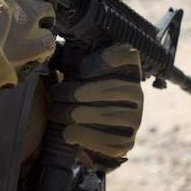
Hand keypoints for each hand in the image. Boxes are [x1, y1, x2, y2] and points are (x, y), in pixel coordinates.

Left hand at [48, 43, 143, 163]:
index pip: (127, 56)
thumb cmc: (79, 92)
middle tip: (56, 93)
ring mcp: (135, 119)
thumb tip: (53, 48)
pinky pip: (108, 140)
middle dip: (78, 91)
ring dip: (76, 113)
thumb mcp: (78, 72)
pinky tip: (67, 131)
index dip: (105, 60)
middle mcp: (136, 93)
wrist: (88, 129)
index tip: (81, 69)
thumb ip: (72, 59)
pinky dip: (84, 135)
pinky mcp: (127, 142)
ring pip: (109, 115)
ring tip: (55, 112)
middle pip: (113, 89)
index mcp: (128, 69)